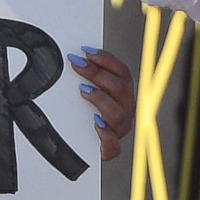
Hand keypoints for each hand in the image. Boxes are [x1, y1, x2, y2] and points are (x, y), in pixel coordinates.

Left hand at [70, 46, 133, 162]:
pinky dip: (106, 134)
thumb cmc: (83, 113)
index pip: (122, 72)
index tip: (86, 51)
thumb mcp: (88, 91)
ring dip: (100, 98)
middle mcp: (126, 110)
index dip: (106, 59)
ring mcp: (119, 129)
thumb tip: (74, 57)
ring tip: (83, 91)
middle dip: (97, 73)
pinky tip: (96, 124)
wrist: (82, 144)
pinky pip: (113, 144)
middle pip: (120, 88)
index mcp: (123, 94)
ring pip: (118, 113)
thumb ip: (86, 76)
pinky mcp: (110, 149)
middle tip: (77, 65)